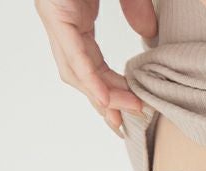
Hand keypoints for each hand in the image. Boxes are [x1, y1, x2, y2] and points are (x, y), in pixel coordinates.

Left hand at [35, 0, 157, 137]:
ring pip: (75, 71)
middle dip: (104, 103)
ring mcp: (56, 17)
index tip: (129, 110)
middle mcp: (61, 21)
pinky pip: (74, 55)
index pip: (89, 65)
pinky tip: (105, 98)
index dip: (110, 91)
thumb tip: (148, 34)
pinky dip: (90, 79)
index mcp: (73, 16)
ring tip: (124, 112)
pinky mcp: (56, 13)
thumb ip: (136, 9)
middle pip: (80, 75)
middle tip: (123, 125)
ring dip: (101, 96)